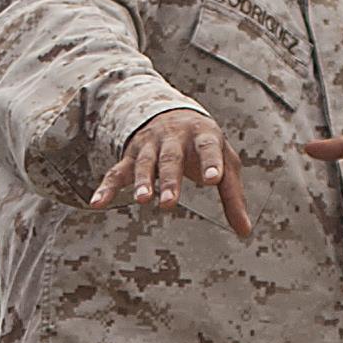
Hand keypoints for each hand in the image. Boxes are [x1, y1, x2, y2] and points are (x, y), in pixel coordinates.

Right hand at [86, 104, 252, 238]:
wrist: (170, 112)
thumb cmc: (204, 145)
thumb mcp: (225, 162)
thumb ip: (233, 196)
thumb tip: (245, 231)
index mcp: (203, 135)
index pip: (208, 148)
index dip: (210, 162)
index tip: (212, 179)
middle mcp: (174, 137)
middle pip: (171, 159)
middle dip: (169, 180)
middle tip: (169, 203)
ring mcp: (150, 145)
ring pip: (144, 163)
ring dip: (142, 182)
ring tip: (141, 200)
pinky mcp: (131, 156)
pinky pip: (116, 172)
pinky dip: (106, 187)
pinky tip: (97, 203)